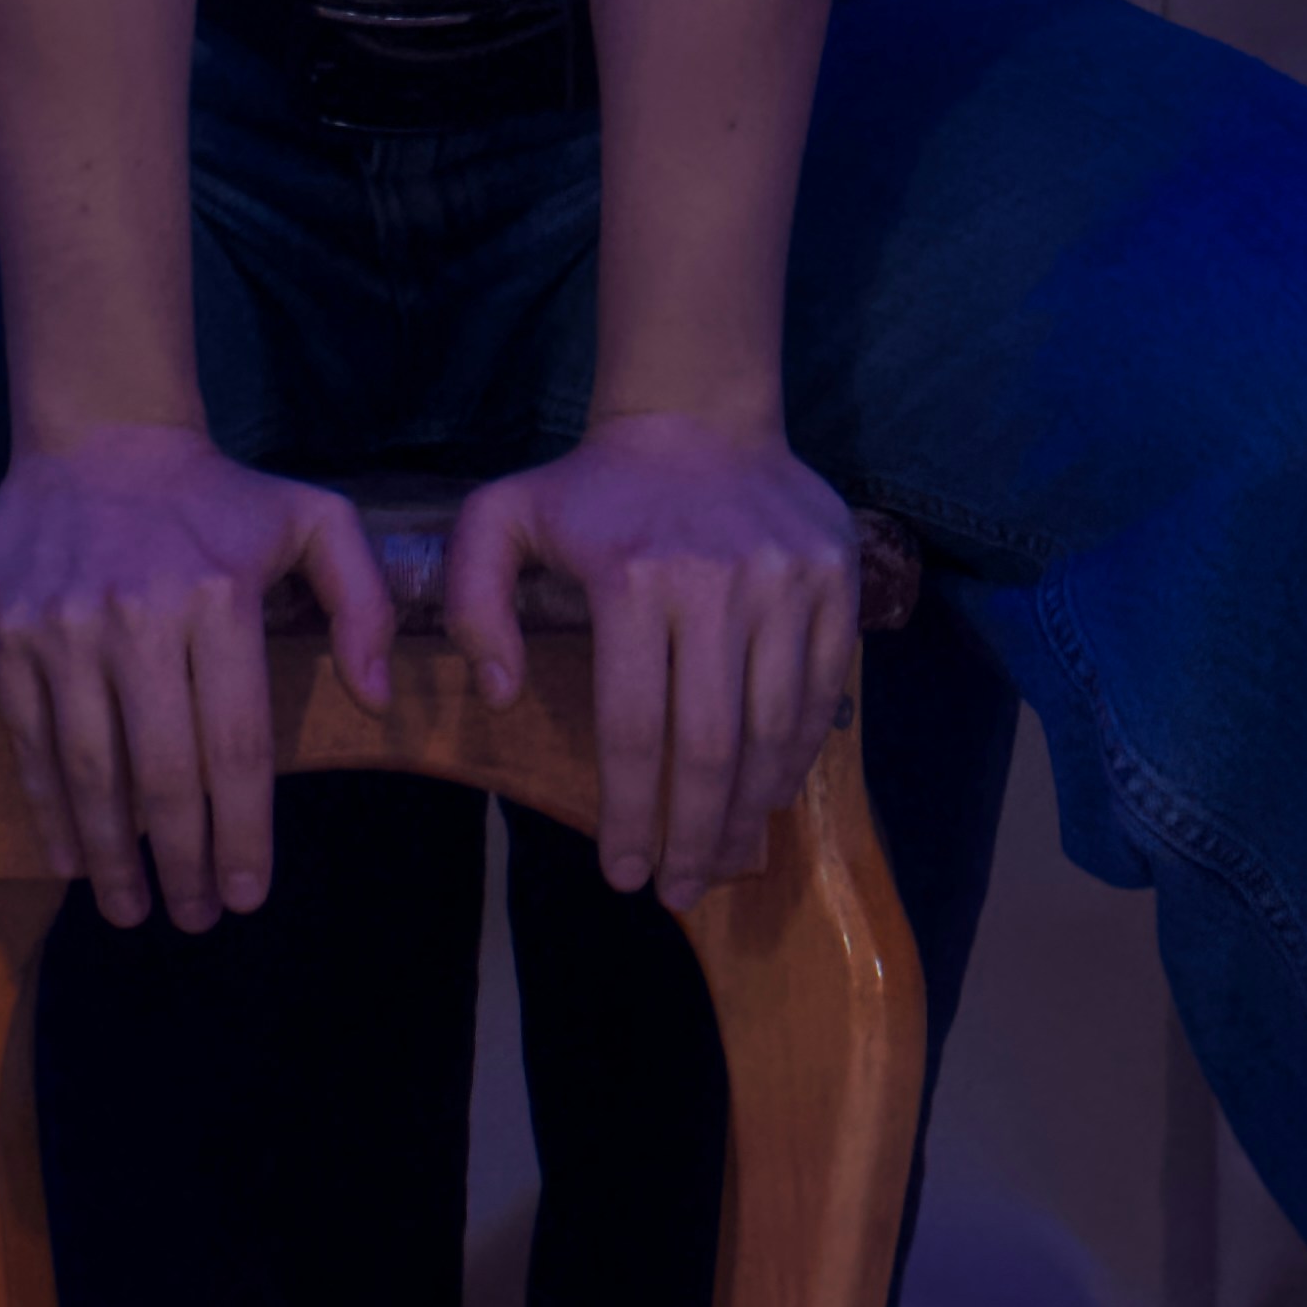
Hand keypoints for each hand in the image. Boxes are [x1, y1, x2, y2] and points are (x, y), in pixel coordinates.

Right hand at [0, 427, 394, 930]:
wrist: (97, 434)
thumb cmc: (214, 496)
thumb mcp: (314, 519)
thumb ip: (364, 600)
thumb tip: (377, 697)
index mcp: (221, 600)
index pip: (237, 746)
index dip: (243, 834)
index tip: (248, 895)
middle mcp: (140, 618)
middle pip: (165, 774)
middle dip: (181, 864)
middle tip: (195, 919)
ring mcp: (65, 628)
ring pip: (91, 769)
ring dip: (111, 854)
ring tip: (131, 909)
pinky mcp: (10, 632)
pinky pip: (32, 738)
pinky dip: (49, 806)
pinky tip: (71, 856)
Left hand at [440, 416, 855, 907]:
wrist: (696, 415)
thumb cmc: (591, 487)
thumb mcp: (500, 519)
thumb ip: (472, 604)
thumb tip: (499, 694)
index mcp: (632, 578)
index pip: (633, 728)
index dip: (629, 815)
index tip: (620, 874)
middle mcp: (717, 583)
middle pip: (711, 745)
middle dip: (694, 836)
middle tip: (678, 891)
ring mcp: (785, 580)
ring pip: (774, 727)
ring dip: (749, 809)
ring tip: (720, 855)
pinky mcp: (834, 577)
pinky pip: (821, 688)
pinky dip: (797, 753)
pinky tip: (767, 793)